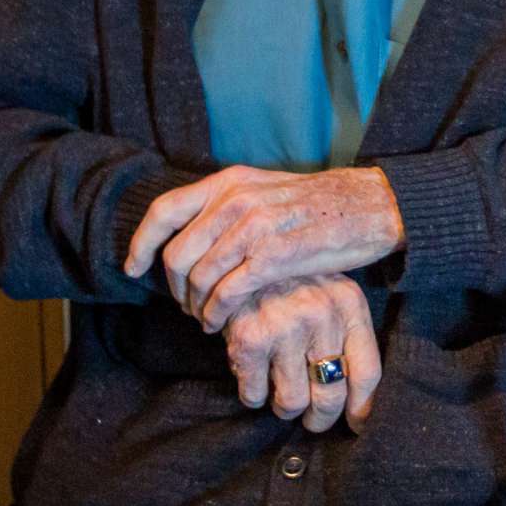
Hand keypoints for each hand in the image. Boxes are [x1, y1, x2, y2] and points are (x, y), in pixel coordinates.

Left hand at [125, 165, 405, 329]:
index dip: (140, 244)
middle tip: (188, 307)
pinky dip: (216, 314)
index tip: (133, 269)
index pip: (164, 211)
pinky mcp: (274, 256)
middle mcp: (236, 200)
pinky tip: (224, 323)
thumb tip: (193, 234)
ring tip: (209, 319)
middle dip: (175, 289)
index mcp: (231, 182)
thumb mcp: (267, 191)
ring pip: (197, 277)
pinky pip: (226, 293)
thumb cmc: (320, 206)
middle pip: (176, 253)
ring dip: (196, 307)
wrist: (371, 206)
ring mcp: (254, 228)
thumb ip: (230, 205)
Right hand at [222, 274, 383, 433]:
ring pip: (293, 402)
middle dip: (322, 418)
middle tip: (313, 420)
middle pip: (332, 395)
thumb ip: (346, 336)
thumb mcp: (329, 294)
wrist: (241, 256)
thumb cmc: (292, 283)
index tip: (357, 424)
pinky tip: (254, 379)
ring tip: (282, 398)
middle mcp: (322, 315)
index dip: (363, 408)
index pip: (368, 373)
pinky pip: (255, 395)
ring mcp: (285, 326)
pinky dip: (254, 396)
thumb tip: (359, 404)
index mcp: (349, 304)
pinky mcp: (250, 339)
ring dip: (286, 409)